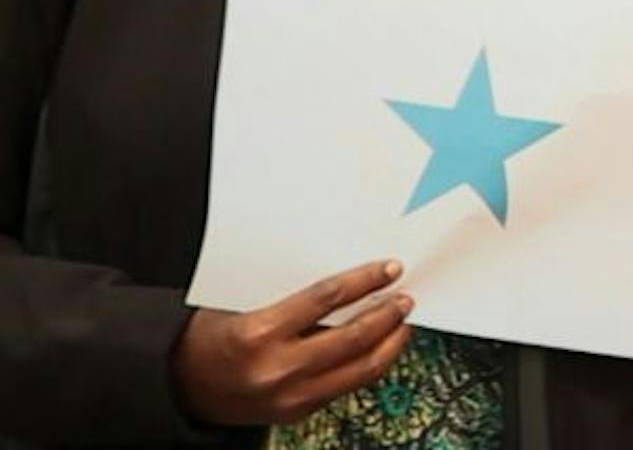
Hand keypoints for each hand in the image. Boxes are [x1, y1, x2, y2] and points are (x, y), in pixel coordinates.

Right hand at [172, 259, 413, 426]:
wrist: (179, 386)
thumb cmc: (209, 337)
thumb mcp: (243, 304)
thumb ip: (292, 297)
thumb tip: (347, 280)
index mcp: (259, 332)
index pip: (328, 299)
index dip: (365, 281)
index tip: (389, 269)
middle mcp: (277, 368)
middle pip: (353, 338)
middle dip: (386, 315)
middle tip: (404, 298)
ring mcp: (289, 396)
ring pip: (359, 369)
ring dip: (389, 344)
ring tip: (402, 324)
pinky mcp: (296, 412)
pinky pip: (346, 386)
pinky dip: (368, 366)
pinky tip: (379, 349)